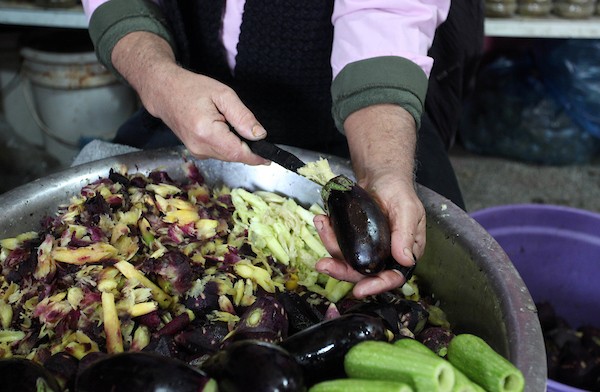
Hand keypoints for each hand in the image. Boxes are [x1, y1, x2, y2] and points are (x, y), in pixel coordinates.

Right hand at [111, 32, 268, 165]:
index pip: (238, 153)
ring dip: (237, 146)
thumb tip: (259, 135)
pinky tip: (225, 130)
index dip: (256, 156)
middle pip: (234, 156)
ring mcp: (197, 151)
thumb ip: (242, 116)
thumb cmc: (192, 88)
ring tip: (233, 125)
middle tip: (254, 133)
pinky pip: (220, 153)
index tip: (269, 157)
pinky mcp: (196, 151)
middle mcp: (200, 147)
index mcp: (207, 132)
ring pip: (227, 156)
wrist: (164, 92)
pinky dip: (228, 145)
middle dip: (248, 149)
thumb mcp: (223, 95)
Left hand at [314, 104, 425, 297]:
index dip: (377, 286)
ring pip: (347, 260)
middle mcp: (386, 256)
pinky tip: (322, 219)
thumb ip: (405, 234)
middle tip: (323, 265)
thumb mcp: (407, 209)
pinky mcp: (353, 241)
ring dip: (331, 247)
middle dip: (342, 270)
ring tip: (321, 224)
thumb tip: (405, 259)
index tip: (359, 290)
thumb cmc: (399, 191)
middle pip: (364, 274)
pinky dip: (328, 234)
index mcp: (404, 253)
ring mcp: (367, 250)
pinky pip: (339, 245)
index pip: (394, 276)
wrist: (381, 177)